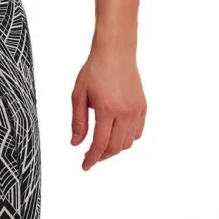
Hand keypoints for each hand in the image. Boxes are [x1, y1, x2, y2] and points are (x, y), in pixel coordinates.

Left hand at [71, 44, 145, 169]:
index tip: (85, 166)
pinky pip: (137, 133)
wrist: (115, 52)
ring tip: (102, 146)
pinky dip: (127, 139)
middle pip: (115, 147)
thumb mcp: (79, 94)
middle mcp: (125, 112)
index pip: (100, 144)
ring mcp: (136, 110)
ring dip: (115, 149)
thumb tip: (76, 143)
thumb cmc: (95, 69)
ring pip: (128, 143)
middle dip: (102, 156)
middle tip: (91, 156)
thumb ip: (78, 121)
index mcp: (107, 109)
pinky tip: (116, 135)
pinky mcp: (143, 107)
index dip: (92, 158)